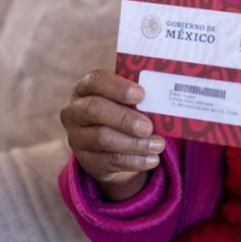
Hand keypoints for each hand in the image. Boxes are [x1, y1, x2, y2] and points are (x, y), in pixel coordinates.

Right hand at [60, 70, 163, 201]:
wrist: (110, 146)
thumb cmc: (123, 111)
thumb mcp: (127, 101)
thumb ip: (139, 97)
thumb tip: (166, 97)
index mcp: (86, 88)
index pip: (96, 80)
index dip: (118, 87)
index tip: (141, 94)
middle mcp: (74, 111)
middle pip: (94, 110)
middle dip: (124, 118)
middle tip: (148, 126)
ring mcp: (77, 137)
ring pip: (102, 139)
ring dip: (134, 143)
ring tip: (158, 144)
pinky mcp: (86, 160)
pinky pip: (110, 161)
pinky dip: (135, 160)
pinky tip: (152, 159)